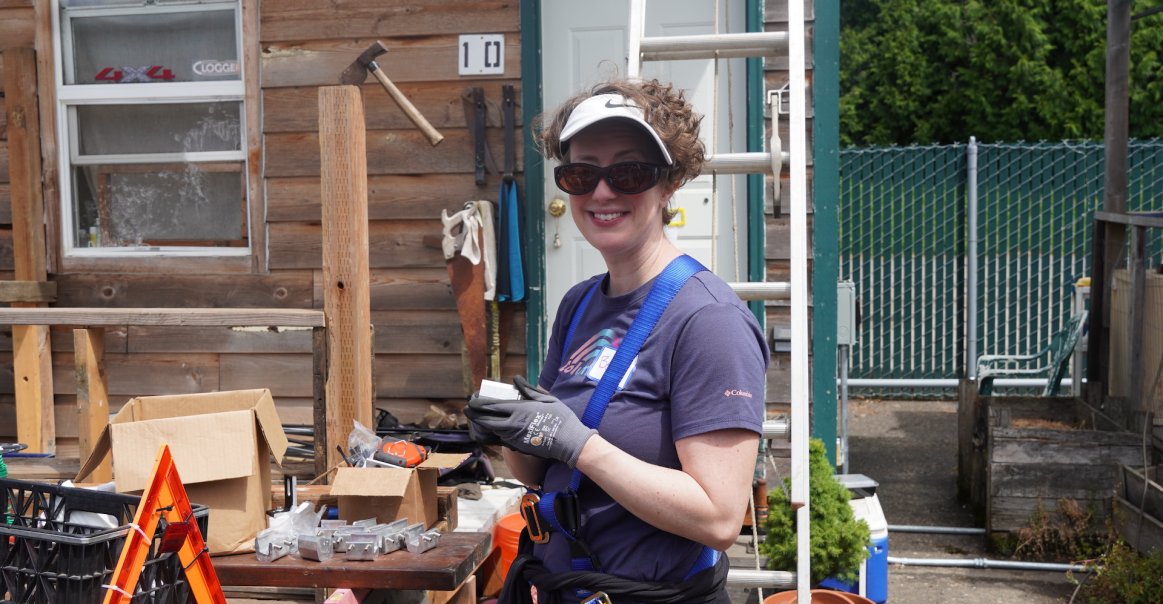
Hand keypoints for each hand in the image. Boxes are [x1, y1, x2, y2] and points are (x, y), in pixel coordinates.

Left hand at [465, 376, 594, 467]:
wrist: (569, 442)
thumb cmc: (561, 418)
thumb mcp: (547, 398)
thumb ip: (528, 389)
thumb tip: (515, 380)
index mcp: (520, 410)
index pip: (492, 405)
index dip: (479, 402)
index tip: (472, 398)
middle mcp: (513, 424)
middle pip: (485, 420)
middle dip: (474, 414)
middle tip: (468, 408)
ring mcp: (513, 437)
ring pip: (489, 431)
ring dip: (479, 425)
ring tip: (475, 419)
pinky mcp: (517, 447)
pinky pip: (497, 440)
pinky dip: (488, 435)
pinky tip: (487, 430)